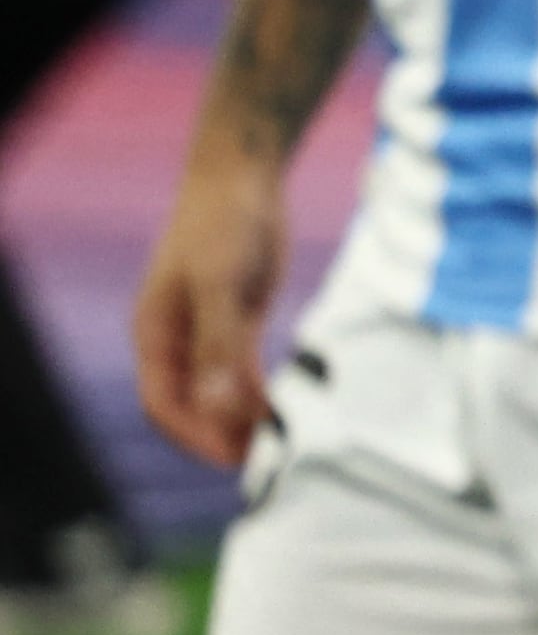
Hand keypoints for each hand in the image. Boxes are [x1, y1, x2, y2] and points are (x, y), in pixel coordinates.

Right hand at [133, 161, 286, 468]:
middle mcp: (175, 340)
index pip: (162, 404)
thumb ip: (219, 343)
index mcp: (154, 334)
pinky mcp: (237, 321)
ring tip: (280, 441)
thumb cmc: (223, 224)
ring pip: (218, 392)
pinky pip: (242, 371)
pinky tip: (286, 406)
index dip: (192, 436)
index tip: (231, 457)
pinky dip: (259, 392)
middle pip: (191, 405)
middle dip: (221, 434)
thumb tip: (214, 403)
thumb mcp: (221, 284)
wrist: (244, 177)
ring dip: (242, 418)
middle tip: (266, 458)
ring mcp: (205, 332)